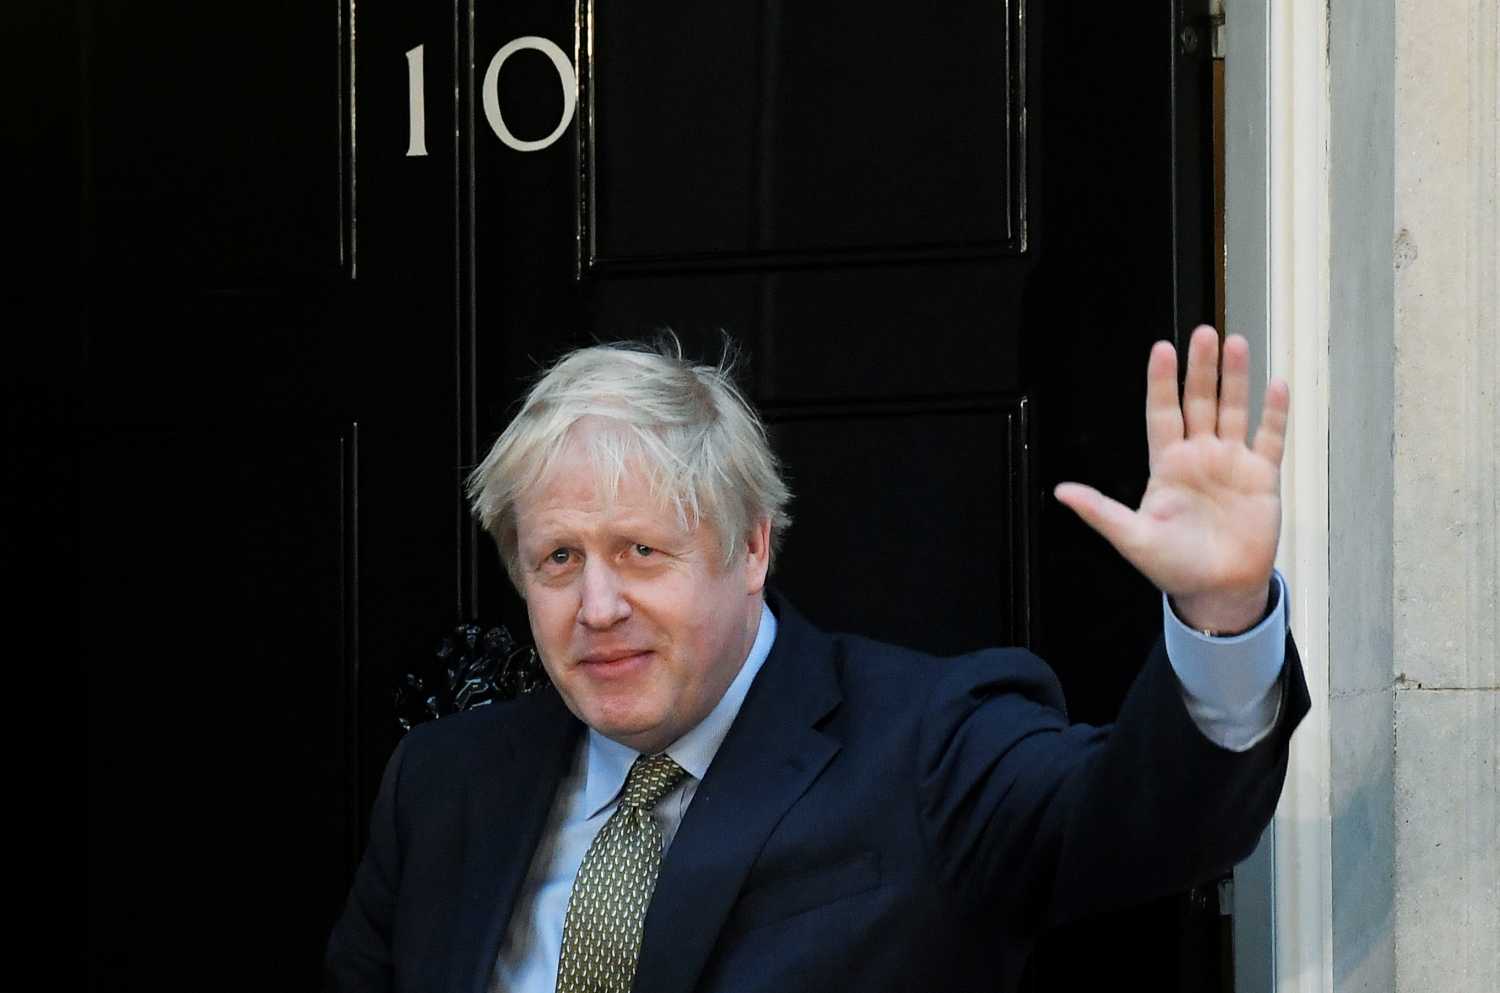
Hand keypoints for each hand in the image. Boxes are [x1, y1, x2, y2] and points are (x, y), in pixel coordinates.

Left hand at [1054, 325, 1289, 633]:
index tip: (1162, 349)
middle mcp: (1199, 456)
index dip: (1162, 382)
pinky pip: (1269, 438)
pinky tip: (1276, 386)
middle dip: (1201, 368)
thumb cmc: (1174, 565)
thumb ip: (1100, 511)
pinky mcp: (1261, 477)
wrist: (1218, 590)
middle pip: (1200, 402)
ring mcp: (1231, 462)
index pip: (1162, 413)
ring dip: (1236, 379)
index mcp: (1166, 465)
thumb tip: (1062, 492)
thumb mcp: (1132, 538)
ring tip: (1236, 344)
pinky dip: (1273, 413)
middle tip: (1204, 334)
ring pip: (1233, 410)